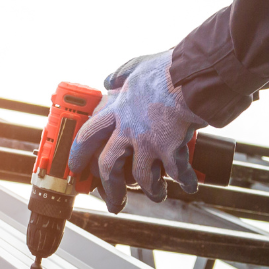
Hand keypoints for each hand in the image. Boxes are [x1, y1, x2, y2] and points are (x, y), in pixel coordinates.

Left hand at [66, 49, 209, 212]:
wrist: (192, 75)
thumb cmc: (168, 69)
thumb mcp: (137, 66)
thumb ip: (122, 74)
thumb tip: (108, 80)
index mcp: (118, 110)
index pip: (88, 135)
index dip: (79, 154)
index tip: (76, 168)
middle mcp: (128, 129)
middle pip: (108, 166)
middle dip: (111, 189)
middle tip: (115, 203)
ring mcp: (148, 141)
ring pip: (141, 177)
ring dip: (151, 190)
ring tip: (158, 195)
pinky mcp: (170, 149)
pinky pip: (177, 174)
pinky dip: (185, 182)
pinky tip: (190, 186)